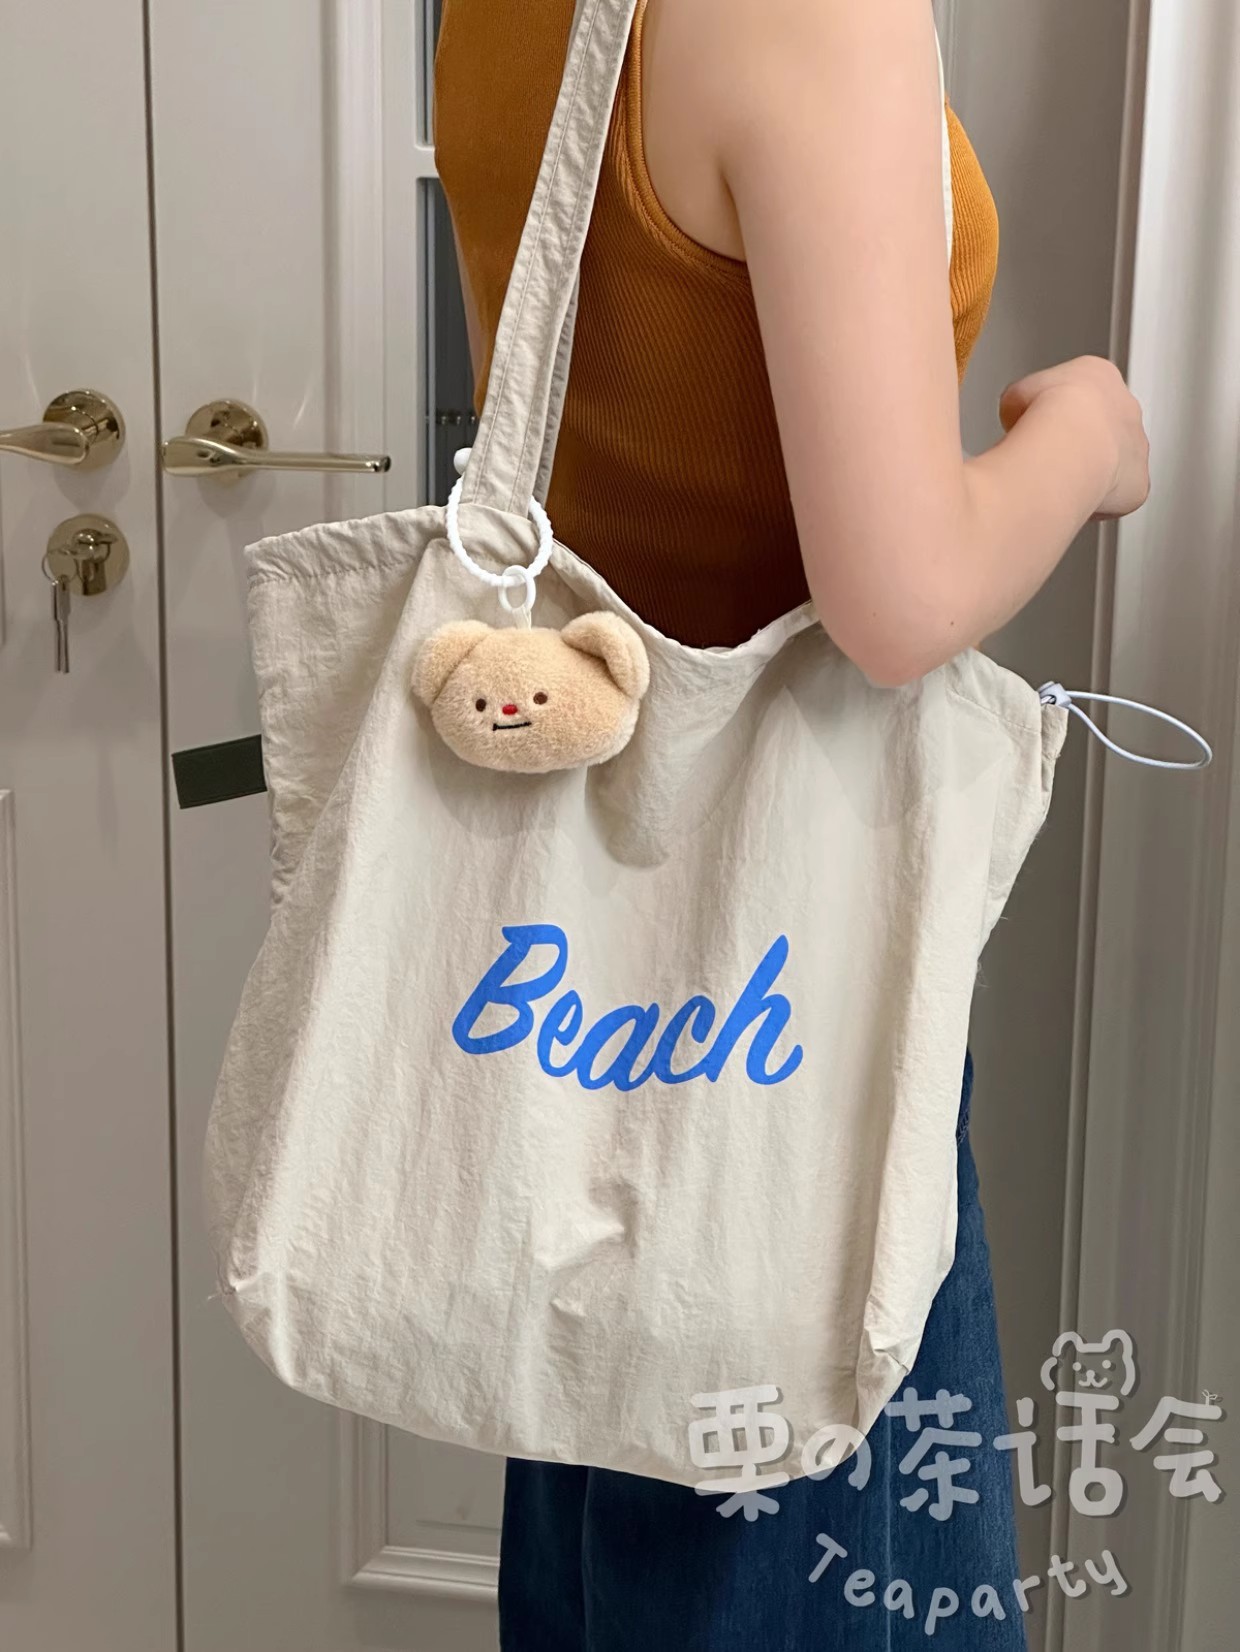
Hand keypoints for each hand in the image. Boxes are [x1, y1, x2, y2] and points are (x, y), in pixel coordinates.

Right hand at [999, 355, 1150, 521]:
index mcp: (1099, 375)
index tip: (1040, 426)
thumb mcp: (1018, 395)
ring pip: (1113, 463)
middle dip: (1078, 443)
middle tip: (1049, 457)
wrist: (1067, 443)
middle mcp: (1126, 407)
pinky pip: (1117, 496)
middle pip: (1103, 427)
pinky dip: (1094, 502)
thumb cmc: (1045, 417)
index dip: (1056, 412)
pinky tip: (1071, 499)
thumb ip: (1026, 405)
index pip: (1082, 393)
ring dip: (1087, 472)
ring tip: (1057, 480)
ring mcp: (1137, 445)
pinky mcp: (1138, 483)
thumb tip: (1018, 419)